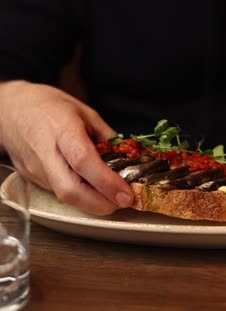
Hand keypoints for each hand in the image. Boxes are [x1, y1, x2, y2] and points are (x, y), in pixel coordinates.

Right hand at [0, 81, 132, 214]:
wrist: (11, 109)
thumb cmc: (49, 106)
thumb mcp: (86, 113)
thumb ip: (107, 138)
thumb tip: (130, 161)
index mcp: (62, 129)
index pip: (82, 161)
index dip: (106, 182)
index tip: (126, 194)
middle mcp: (45, 153)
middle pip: (70, 190)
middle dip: (101, 204)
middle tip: (122, 202)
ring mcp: (35, 169)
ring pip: (65, 196)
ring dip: (92, 202)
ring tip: (110, 195)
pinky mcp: (32, 179)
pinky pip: (58, 193)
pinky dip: (80, 195)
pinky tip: (91, 188)